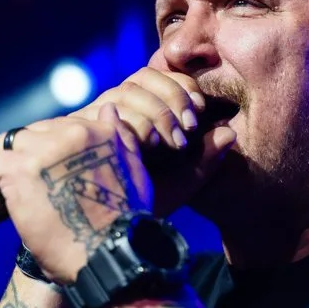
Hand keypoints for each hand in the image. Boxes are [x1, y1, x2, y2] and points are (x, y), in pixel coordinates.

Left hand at [0, 103, 151, 282]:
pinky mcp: (20, 171)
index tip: (53, 174)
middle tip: (35, 186)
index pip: (62, 125)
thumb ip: (120, 138)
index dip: (54, 151)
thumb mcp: (133, 170)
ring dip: (10, 165)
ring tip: (14, 190)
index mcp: (101, 132)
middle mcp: (73, 134)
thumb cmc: (125, 220)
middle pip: (35, 132)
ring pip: (10, 143)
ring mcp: (44, 151)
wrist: (110, 251)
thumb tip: (108, 109)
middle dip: (32, 156)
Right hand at [72, 67, 236, 215]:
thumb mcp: (181, 181)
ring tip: (169, 144)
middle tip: (188, 127)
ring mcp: (95, 117)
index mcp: (140, 110)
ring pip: (124, 91)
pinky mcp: (79, 131)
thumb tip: (230, 133)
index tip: (199, 109)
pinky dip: (128, 125)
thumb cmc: (142, 204)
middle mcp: (116, 108)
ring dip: (154, 112)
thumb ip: (205, 158)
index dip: (181, 86)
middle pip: (141, 77)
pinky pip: (104, 114)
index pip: (160, 78)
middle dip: (170, 98)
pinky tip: (141, 147)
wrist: (105, 229)